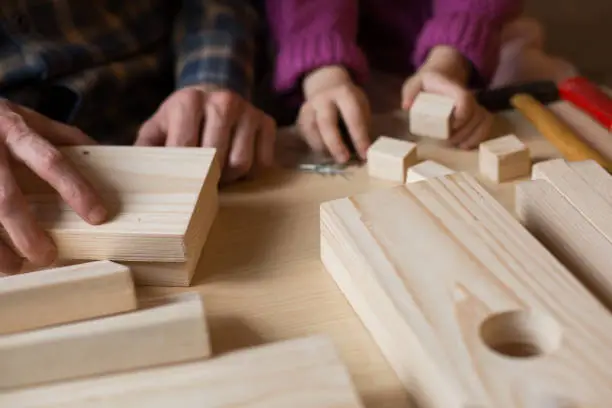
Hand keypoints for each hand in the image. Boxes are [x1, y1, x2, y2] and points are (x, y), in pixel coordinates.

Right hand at [0, 100, 106, 273]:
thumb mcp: (26, 117)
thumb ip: (62, 136)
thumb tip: (101, 153)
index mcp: (15, 130)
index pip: (50, 161)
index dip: (75, 189)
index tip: (98, 216)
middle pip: (6, 200)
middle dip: (27, 233)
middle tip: (49, 257)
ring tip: (17, 266)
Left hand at [136, 86, 276, 183]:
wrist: (213, 94)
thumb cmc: (181, 120)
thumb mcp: (157, 129)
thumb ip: (144, 150)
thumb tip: (135, 180)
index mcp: (189, 100)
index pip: (185, 148)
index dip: (182, 171)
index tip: (178, 180)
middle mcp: (223, 100)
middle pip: (216, 158)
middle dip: (207, 176)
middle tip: (199, 178)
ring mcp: (249, 111)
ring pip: (241, 163)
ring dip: (229, 176)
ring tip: (217, 172)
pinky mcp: (267, 122)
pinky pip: (263, 162)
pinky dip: (250, 172)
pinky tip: (235, 162)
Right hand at [299, 66, 370, 162]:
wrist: (326, 84)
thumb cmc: (348, 101)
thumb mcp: (360, 106)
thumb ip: (362, 126)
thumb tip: (363, 152)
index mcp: (344, 94)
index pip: (352, 117)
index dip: (359, 137)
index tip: (364, 154)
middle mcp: (323, 99)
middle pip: (326, 123)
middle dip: (335, 144)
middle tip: (343, 160)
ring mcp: (309, 108)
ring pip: (311, 131)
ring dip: (323, 148)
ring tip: (334, 158)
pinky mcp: (300, 117)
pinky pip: (305, 136)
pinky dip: (315, 147)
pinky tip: (325, 152)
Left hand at [402, 47, 493, 149]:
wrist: (441, 76)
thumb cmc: (426, 83)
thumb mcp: (414, 83)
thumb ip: (410, 92)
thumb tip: (407, 106)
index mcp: (451, 87)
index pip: (464, 98)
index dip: (463, 113)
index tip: (452, 125)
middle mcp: (467, 95)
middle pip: (475, 114)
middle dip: (462, 132)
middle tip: (447, 141)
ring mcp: (474, 104)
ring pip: (483, 121)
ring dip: (470, 137)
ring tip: (455, 146)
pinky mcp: (477, 114)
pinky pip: (486, 126)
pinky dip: (478, 138)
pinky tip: (465, 146)